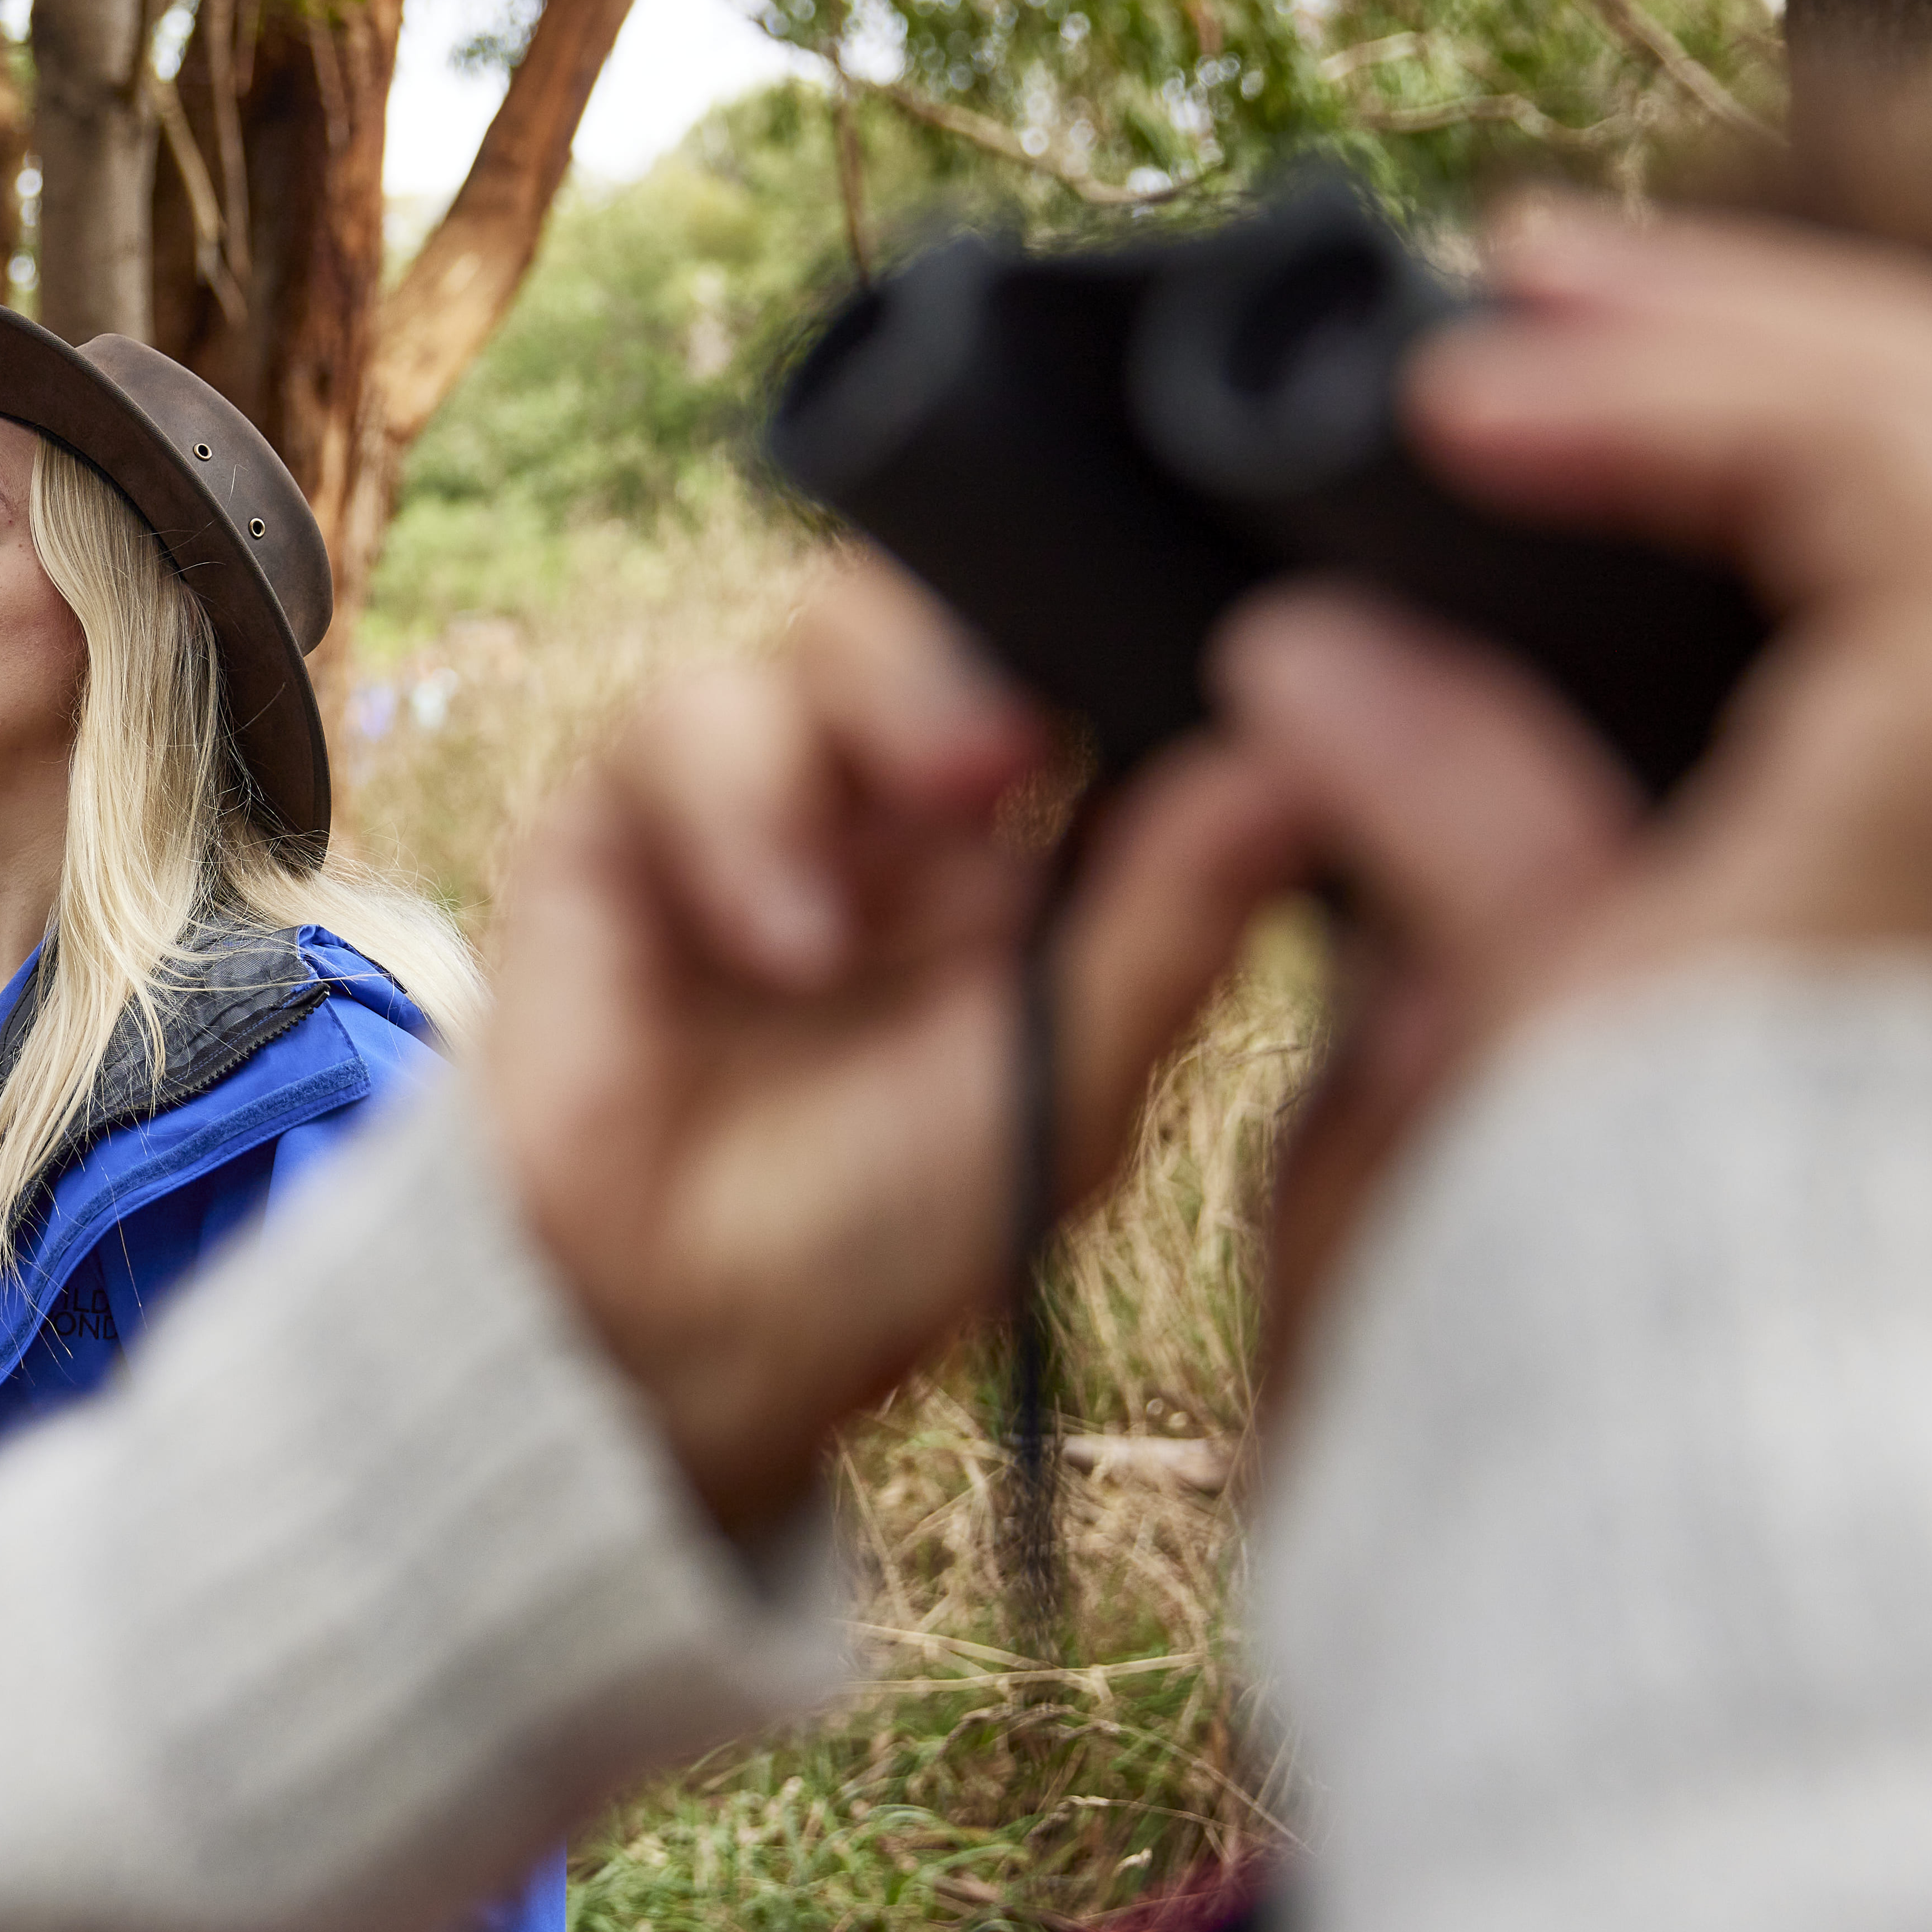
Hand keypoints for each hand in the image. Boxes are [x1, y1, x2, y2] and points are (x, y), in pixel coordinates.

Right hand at [487, 562, 1312, 1540]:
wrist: (663, 1327)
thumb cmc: (879, 1237)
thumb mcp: (1068, 1090)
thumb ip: (1169, 925)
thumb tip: (1301, 770)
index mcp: (1041, 848)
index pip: (1100, 669)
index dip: (1129, 636)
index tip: (1174, 673)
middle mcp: (911, 799)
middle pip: (966, 604)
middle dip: (987, 655)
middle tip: (1006, 757)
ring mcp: (774, 790)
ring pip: (832, 625)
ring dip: (875, 717)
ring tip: (909, 846)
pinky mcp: (630, 807)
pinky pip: (685, 719)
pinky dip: (740, 814)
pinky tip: (779, 944)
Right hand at [1219, 203, 1931, 1322]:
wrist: (1793, 1527)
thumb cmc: (1656, 1300)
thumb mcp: (1517, 1019)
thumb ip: (1436, 797)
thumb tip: (1316, 652)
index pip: (1844, 455)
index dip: (1630, 390)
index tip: (1438, 400)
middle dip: (1752, 322)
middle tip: (1532, 273)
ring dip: (1841, 396)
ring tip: (1628, 352)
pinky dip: (1905, 528)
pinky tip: (1748, 514)